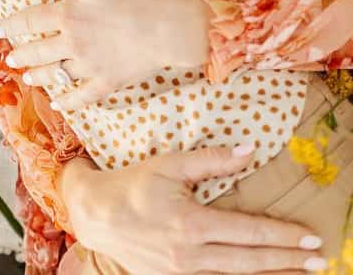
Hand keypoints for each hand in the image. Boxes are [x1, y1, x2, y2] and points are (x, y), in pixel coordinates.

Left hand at [0, 0, 208, 108]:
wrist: (170, 26)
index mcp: (68, 14)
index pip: (30, 21)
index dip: (11, 25)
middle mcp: (73, 43)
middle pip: (37, 52)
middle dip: (20, 55)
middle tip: (10, 58)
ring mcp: (89, 66)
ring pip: (55, 75)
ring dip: (39, 76)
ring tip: (28, 77)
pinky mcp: (107, 82)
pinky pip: (82, 97)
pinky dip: (68, 102)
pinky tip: (59, 104)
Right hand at [60, 151, 324, 274]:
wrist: (96, 215)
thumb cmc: (132, 184)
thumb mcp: (169, 164)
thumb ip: (211, 160)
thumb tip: (249, 151)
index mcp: (191, 224)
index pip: (249, 231)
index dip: (282, 235)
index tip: (309, 236)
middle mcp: (191, 254)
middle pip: (250, 261)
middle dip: (287, 260)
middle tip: (317, 258)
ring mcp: (183, 272)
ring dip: (270, 273)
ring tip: (297, 271)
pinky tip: (257, 274)